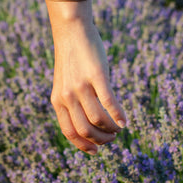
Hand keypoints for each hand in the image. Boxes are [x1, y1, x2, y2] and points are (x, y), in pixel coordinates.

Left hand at [50, 20, 126, 154]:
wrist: (71, 32)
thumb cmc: (71, 59)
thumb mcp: (64, 83)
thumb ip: (71, 101)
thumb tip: (88, 121)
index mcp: (58, 100)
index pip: (69, 132)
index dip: (83, 146)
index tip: (96, 151)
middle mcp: (67, 96)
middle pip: (85, 130)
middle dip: (101, 139)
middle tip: (112, 137)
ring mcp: (81, 86)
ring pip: (98, 120)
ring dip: (111, 129)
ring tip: (119, 128)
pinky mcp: (96, 75)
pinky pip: (109, 102)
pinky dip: (119, 116)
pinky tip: (125, 121)